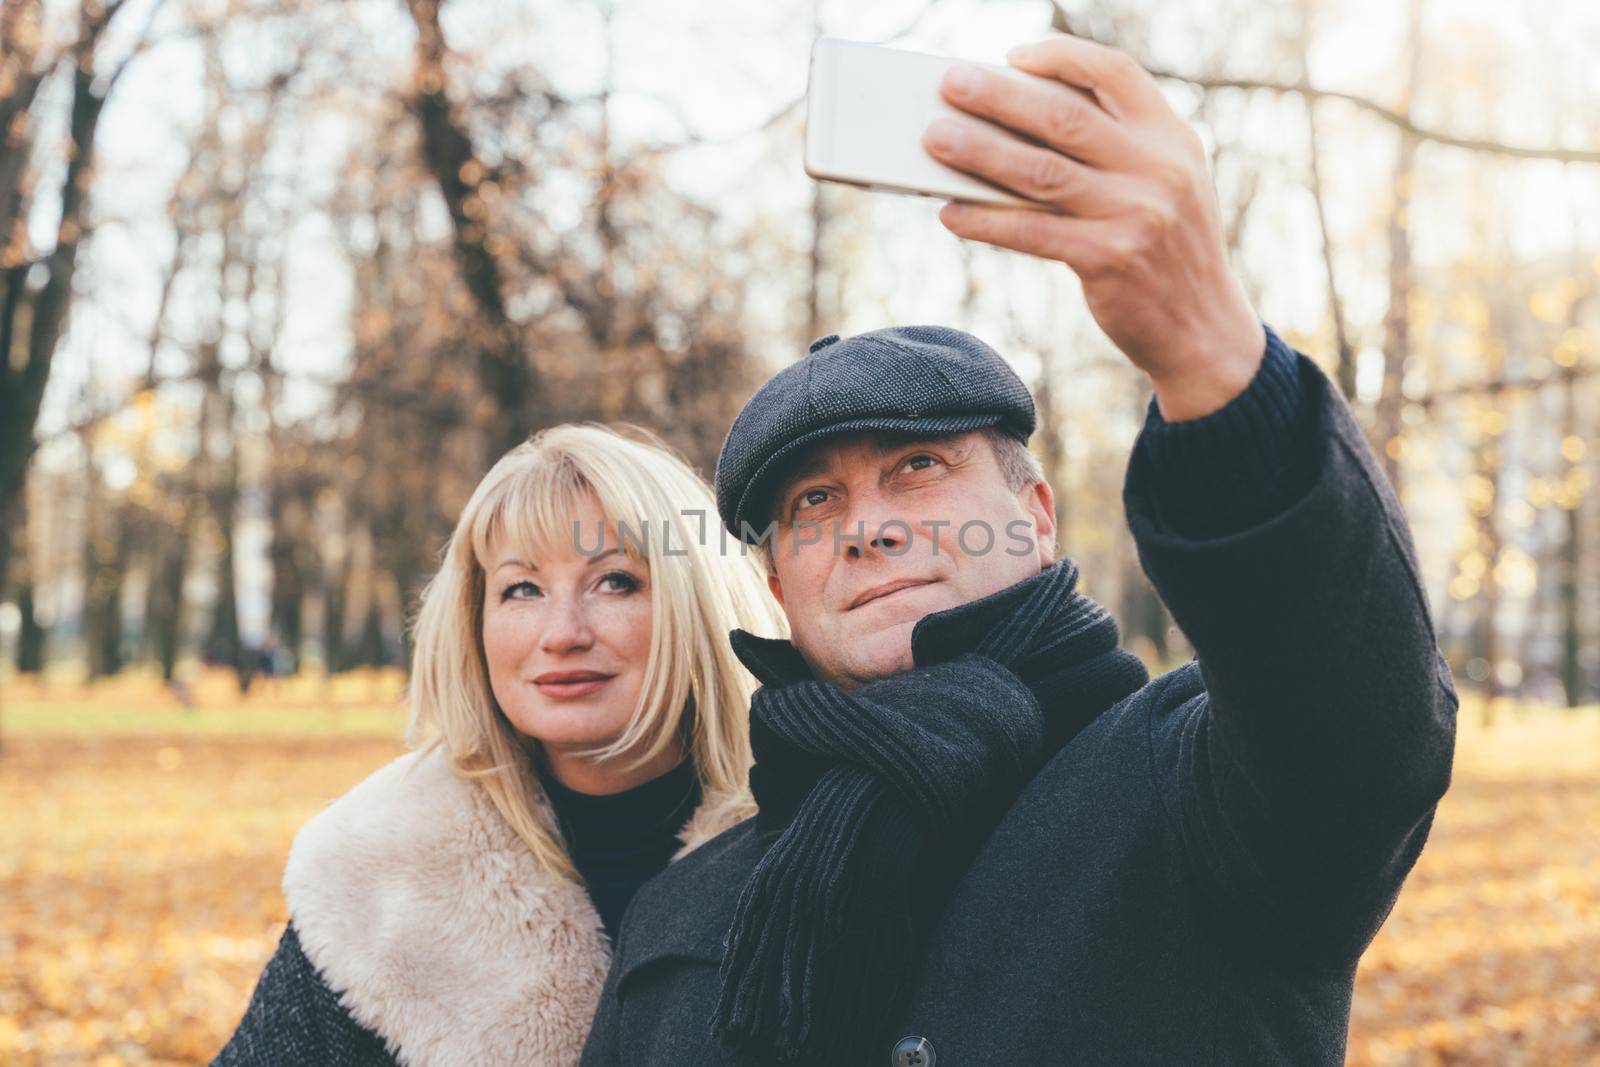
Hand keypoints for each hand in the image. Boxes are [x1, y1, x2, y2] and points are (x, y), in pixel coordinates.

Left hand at [922, 35, 1266, 420]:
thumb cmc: (1164, 247)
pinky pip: (1033, 233)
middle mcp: (1157, 169)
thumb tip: (1020, 123)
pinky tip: (951, 214)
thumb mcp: (1166, 182)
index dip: (1062, 57)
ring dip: (980, 153)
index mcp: (1171, 137)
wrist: (1203, 328)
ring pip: (1041, 172)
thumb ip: (1118, 147)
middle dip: (1001, 97)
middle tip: (951, 83)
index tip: (1014, 56)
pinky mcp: (1110, 261)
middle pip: (1065, 118)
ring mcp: (1135, 215)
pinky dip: (987, 222)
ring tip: (936, 139)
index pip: (1116, 72)